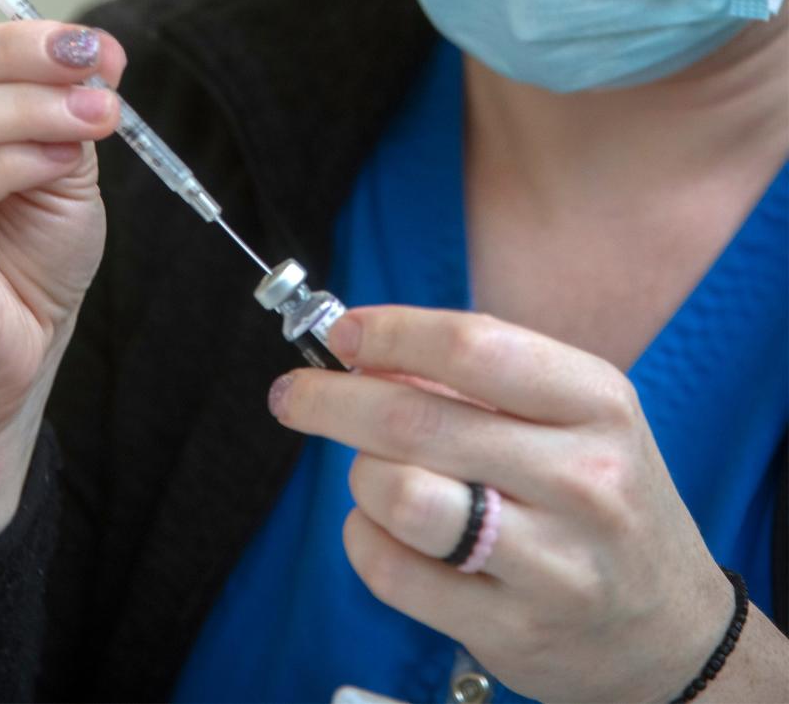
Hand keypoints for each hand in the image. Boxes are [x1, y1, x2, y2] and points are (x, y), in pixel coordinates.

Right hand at [0, 0, 125, 447]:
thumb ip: (58, 100)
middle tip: (100, 57)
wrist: (13, 355)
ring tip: (98, 112)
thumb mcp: (58, 155)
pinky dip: (14, 158)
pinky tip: (57, 158)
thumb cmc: (24, 252)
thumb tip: (87, 51)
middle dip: (24, 46)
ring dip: (31, 104)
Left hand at [268, 306, 735, 703]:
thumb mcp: (574, 414)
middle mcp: (583, 477)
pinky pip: (394, 571)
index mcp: (597, 402)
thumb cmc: (601, 495)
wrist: (670, 628)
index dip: (391, 333)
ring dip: (361, 475)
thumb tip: (366, 353)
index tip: (343, 332)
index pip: (472, 346)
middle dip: (331, 399)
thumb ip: (481, 376)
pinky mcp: (514, 630)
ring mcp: (553, 562)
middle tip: (293, 394)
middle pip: (417, 418)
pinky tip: (385, 529)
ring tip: (371, 473)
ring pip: (400, 496)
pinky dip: (365, 539)